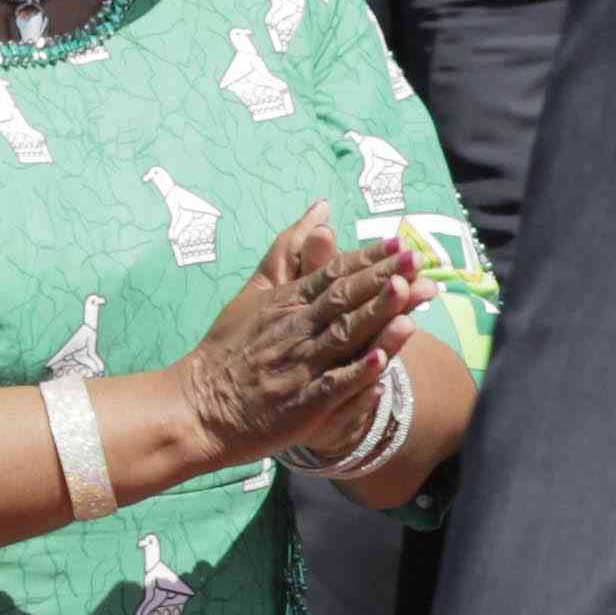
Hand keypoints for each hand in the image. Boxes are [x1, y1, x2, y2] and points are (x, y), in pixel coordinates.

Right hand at [173, 206, 420, 460]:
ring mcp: (298, 366)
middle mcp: (295, 329)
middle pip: (344, 299)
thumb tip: (322, 209)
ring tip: (407, 294)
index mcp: (286, 301)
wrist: (198, 405)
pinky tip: (382, 361)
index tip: (400, 243)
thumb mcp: (256, 291)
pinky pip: (332, 386)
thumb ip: (290, 250)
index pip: (334, 274)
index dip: (369, 258)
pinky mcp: (301, 404)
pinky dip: (356, 373)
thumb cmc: (228, 347)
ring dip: (376, 315)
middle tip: (417, 258)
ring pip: (343, 336)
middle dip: (382, 278)